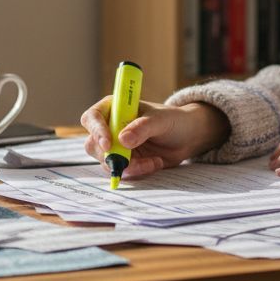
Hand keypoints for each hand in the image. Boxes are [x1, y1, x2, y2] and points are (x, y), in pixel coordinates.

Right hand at [80, 98, 229, 179]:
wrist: (187, 137)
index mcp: (114, 108)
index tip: (109, 144)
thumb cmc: (173, 120)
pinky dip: (138, 172)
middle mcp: (110, 127)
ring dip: (130, 167)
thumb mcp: (161, 120)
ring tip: (154, 161)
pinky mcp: (125, 161)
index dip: (96, 131)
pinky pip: (123, 172)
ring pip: (107, 162)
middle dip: (112, 156)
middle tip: (131, 162)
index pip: (92, 118)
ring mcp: (116, 146)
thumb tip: (122, 140)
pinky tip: (155, 163)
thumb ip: (142, 128)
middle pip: (94, 145)